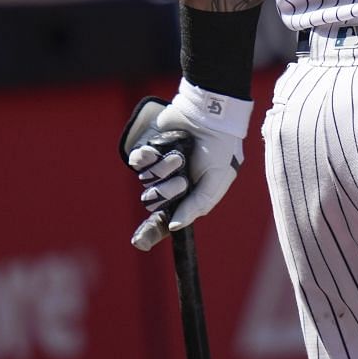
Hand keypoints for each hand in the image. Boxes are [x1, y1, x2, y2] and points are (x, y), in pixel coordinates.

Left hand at [119, 81, 251, 249]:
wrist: (211, 116)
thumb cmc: (220, 148)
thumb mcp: (218, 179)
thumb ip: (198, 204)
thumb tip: (173, 226)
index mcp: (187, 196)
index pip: (164, 219)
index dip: (151, 231)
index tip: (138, 242)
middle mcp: (170, 183)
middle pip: (154, 202)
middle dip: (167, 191)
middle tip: (182, 179)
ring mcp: (158, 167)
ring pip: (146, 180)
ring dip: (163, 169)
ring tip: (179, 156)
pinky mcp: (149, 150)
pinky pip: (138, 161)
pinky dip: (147, 157)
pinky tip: (157, 151)